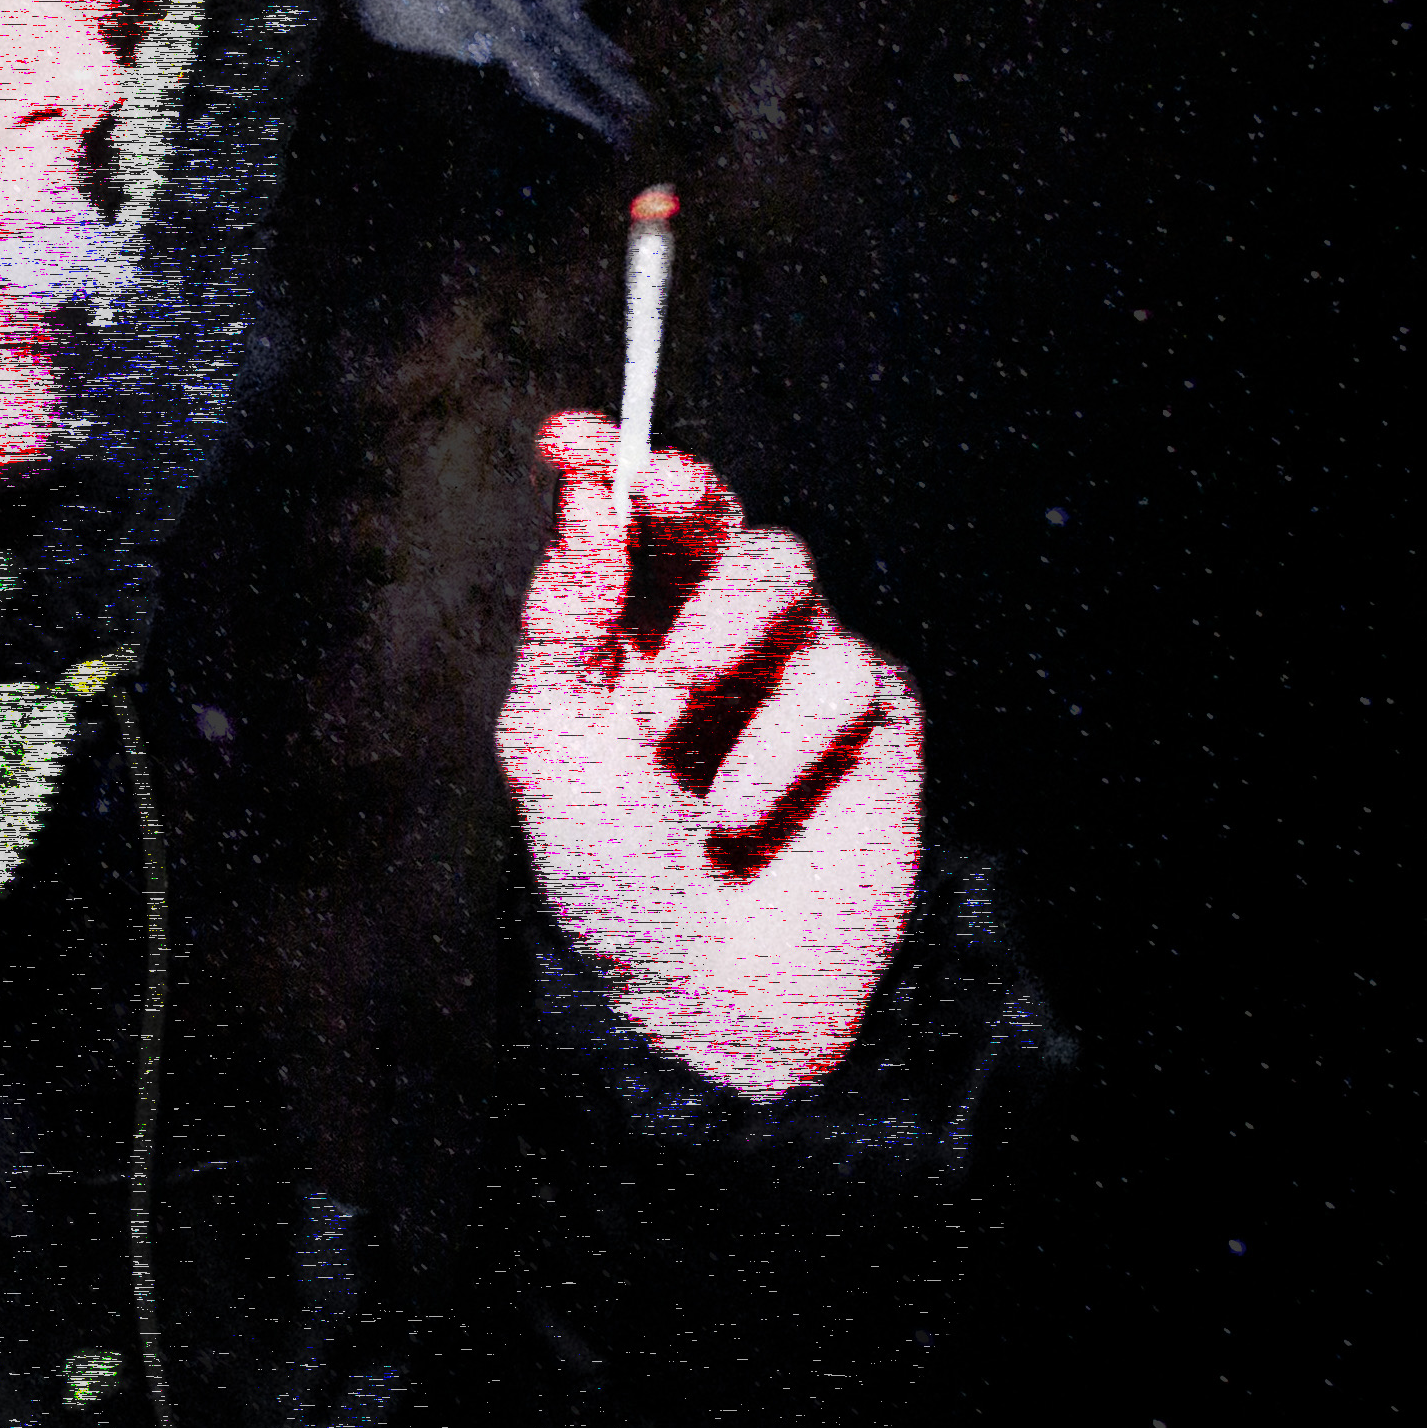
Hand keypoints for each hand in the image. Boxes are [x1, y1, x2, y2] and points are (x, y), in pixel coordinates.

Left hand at [496, 413, 922, 1099]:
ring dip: (722, 630)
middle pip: (720, 515)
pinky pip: (845, 672)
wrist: (700, 993)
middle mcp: (714, 633)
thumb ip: (566, 619)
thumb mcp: (551, 744)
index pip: (624, 519)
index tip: (568, 434)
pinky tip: (739, 811)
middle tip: (660, 489)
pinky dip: (781, 738)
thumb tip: (586, 495)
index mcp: (626, 628)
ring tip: (670, 719)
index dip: (605, 461)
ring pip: (787, 569)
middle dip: (689, 493)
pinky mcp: (875, 720)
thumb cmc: (608, 872)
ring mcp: (798, 669)